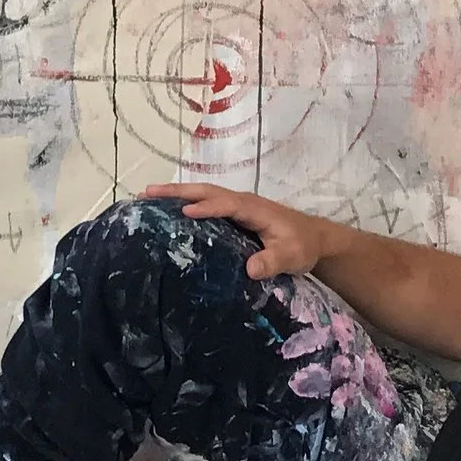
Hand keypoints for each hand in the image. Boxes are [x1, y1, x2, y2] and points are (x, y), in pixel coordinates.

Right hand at [142, 182, 329, 277]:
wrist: (312, 237)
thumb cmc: (302, 246)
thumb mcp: (292, 257)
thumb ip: (273, 261)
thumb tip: (250, 269)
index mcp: (255, 209)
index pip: (228, 205)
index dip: (208, 208)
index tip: (185, 212)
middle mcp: (242, 202)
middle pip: (207, 191)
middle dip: (178, 191)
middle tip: (147, 193)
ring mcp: (236, 206)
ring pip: (203, 194)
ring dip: (177, 193)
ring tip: (148, 196)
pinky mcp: (233, 214)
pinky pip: (206, 203)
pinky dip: (185, 201)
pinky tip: (169, 210)